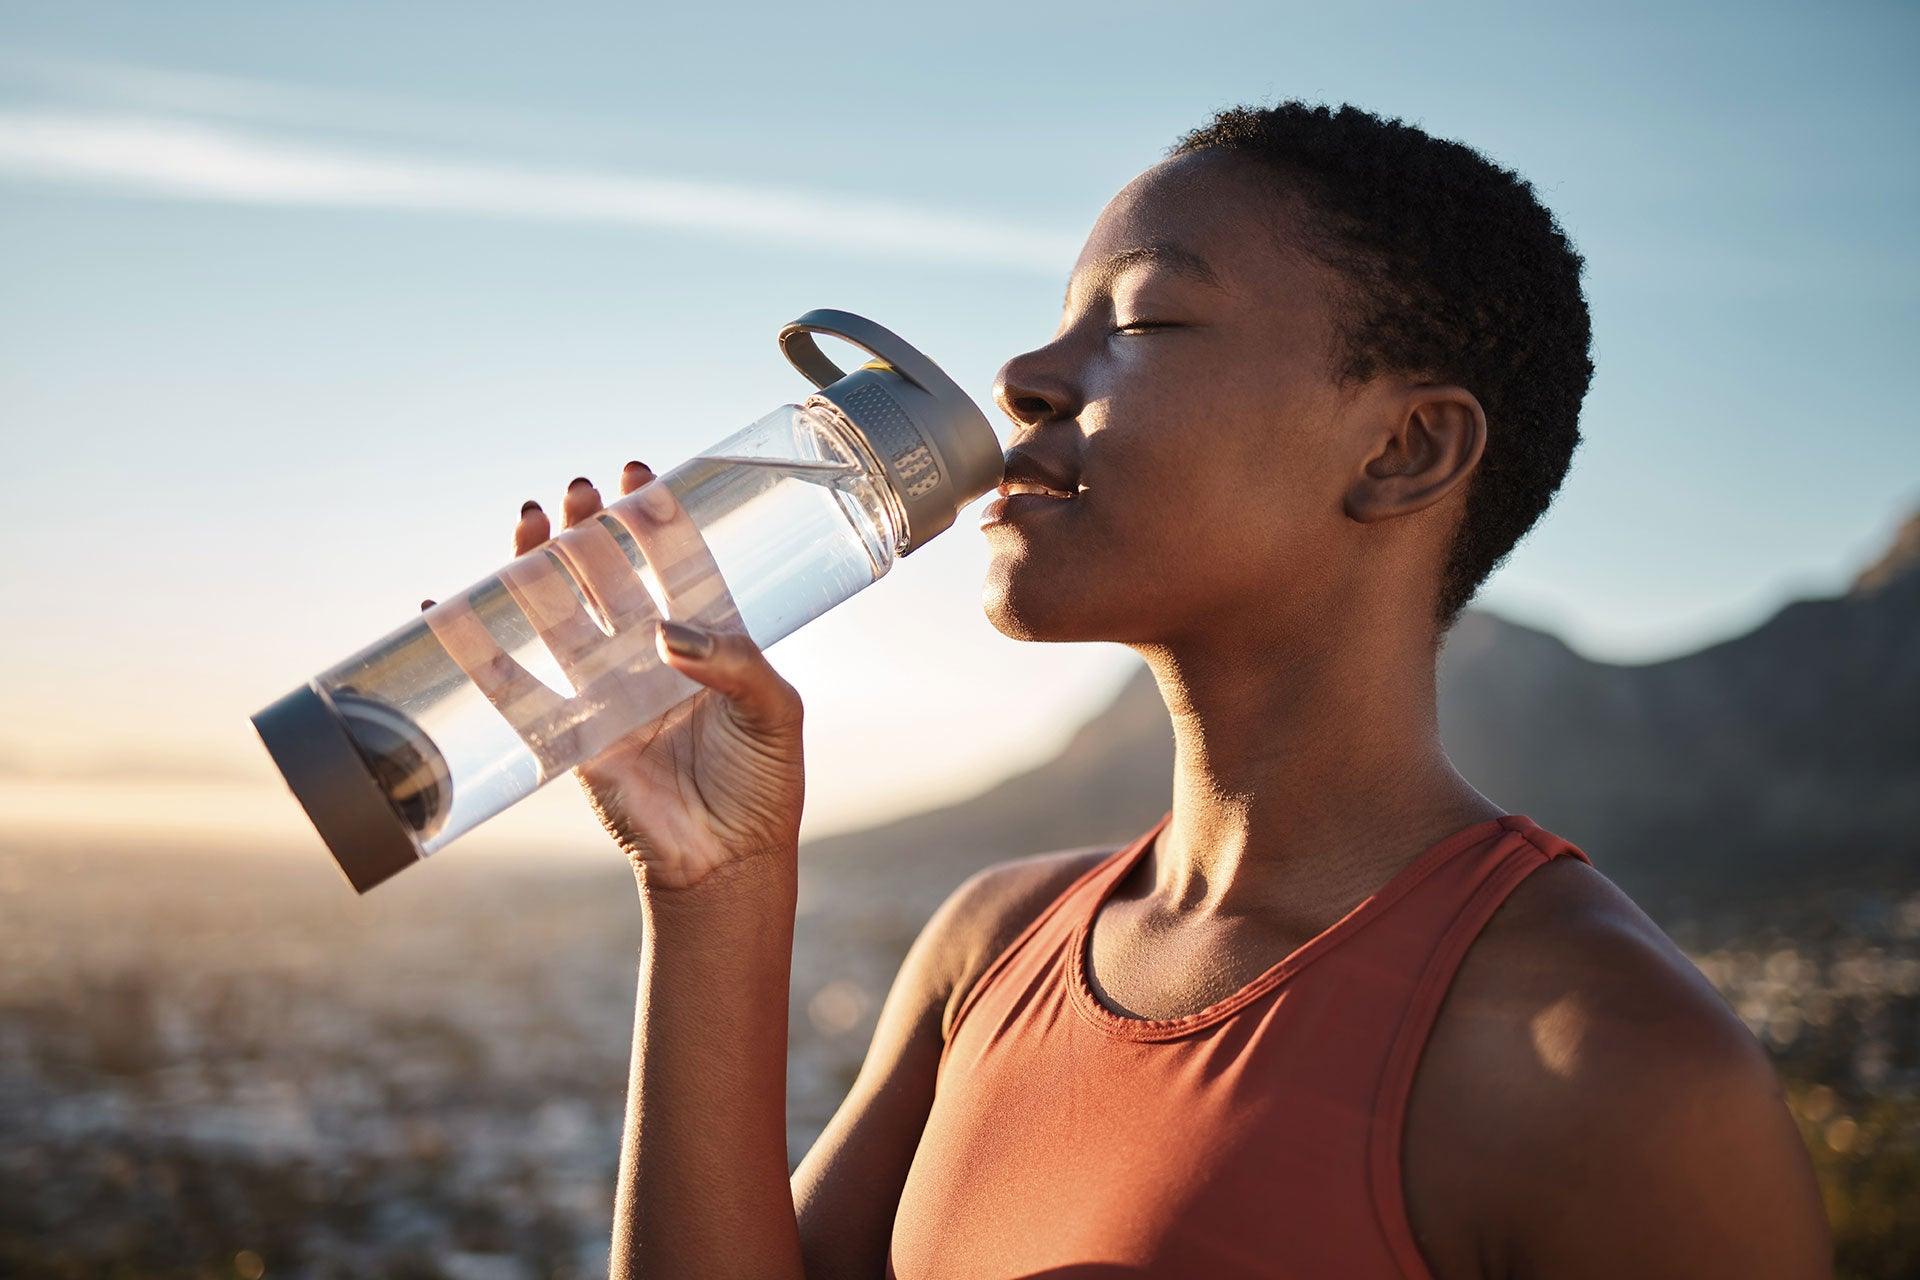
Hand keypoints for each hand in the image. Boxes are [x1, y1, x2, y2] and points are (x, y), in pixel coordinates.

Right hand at [429, 461, 806, 891]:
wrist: (729, 860)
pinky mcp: (571, 737)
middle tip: (577, 492)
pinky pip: (516, 689)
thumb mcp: (777, 712)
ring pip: (561, 618)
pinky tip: (446, 607)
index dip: (654, 522)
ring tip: (525, 519)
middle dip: (591, 532)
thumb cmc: (766, 784)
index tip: (635, 478)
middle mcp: (652, 659)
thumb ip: (735, 664)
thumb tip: (666, 634)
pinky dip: (477, 651)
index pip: (676, 565)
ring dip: (538, 569)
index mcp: (708, 643)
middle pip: (610, 579)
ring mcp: (607, 693)